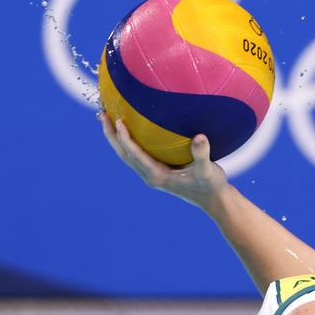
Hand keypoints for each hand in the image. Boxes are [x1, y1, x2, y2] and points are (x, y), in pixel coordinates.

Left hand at [99, 112, 230, 213]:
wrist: (213, 200)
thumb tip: (200, 137)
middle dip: (112, 136)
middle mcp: (150, 176)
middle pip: (124, 155)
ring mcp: (151, 174)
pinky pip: (137, 154)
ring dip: (116, 138)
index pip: (135, 155)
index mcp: (157, 176)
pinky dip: (129, 141)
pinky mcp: (156, 171)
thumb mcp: (208, 170)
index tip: (118, 121)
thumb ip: (202, 154)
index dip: (125, 138)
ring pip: (128, 155)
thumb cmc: (210, 185)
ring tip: (109, 118)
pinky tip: (131, 127)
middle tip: (102, 114)